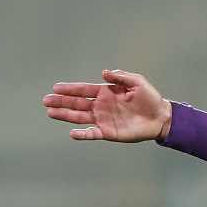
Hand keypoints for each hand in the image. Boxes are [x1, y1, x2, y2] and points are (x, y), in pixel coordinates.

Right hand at [43, 69, 171, 141]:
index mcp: (106, 92)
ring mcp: (104, 119)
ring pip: (80, 117)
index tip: (55, 87)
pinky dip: (83, 134)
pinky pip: (92, 133)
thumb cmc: (150, 98)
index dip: (70, 89)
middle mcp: (101, 106)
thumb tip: (104, 72)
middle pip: (77, 103)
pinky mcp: (109, 132)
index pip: (84, 90)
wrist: (160, 117)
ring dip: (65, 115)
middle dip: (61, 101)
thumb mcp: (137, 82)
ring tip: (50, 112)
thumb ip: (120, 77)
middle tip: (46, 100)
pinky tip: (72, 133)